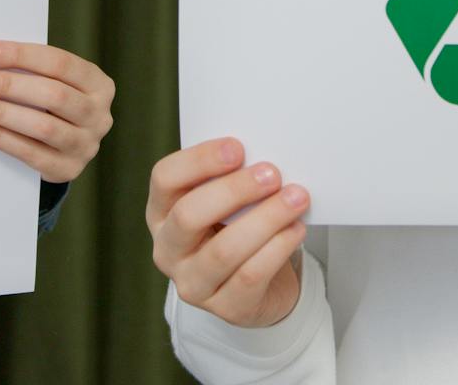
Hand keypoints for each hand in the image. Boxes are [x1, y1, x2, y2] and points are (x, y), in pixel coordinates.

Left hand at [0, 41, 113, 183]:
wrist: (65, 148)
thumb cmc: (53, 104)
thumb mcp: (55, 82)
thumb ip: (32, 70)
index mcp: (98, 84)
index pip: (60, 63)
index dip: (21, 55)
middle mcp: (98, 115)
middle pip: (52, 94)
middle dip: (8, 85)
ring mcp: (86, 145)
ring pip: (42, 126)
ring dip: (0, 113)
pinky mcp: (67, 169)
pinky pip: (29, 153)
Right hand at [147, 137, 310, 328]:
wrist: (257, 287)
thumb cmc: (236, 228)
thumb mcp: (224, 202)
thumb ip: (232, 178)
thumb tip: (262, 154)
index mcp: (162, 212)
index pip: (164, 179)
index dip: (199, 160)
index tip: (238, 148)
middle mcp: (168, 250)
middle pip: (189, 214)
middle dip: (234, 190)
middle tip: (272, 173)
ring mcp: (193, 284)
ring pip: (224, 250)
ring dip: (265, 219)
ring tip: (296, 198)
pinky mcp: (226, 308)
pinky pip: (251, 276)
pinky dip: (278, 248)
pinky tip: (296, 229)